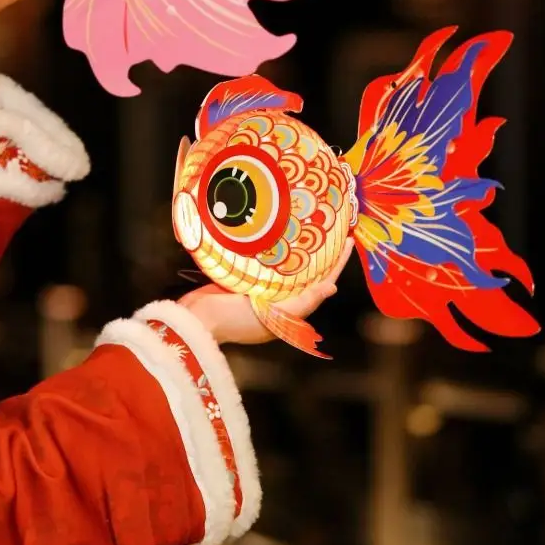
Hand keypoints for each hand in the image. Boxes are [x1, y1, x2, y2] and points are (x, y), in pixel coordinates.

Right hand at [179, 237, 352, 344]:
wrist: (196, 321)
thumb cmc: (236, 322)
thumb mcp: (273, 316)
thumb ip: (302, 303)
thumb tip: (333, 288)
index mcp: (289, 309)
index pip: (321, 283)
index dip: (337, 263)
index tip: (349, 241)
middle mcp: (277, 298)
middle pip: (306, 271)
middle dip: (319, 251)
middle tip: (330, 225)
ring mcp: (258, 288)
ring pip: (285, 264)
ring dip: (297, 246)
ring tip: (307, 222)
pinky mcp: (240, 278)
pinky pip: (262, 260)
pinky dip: (272, 247)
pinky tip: (276, 230)